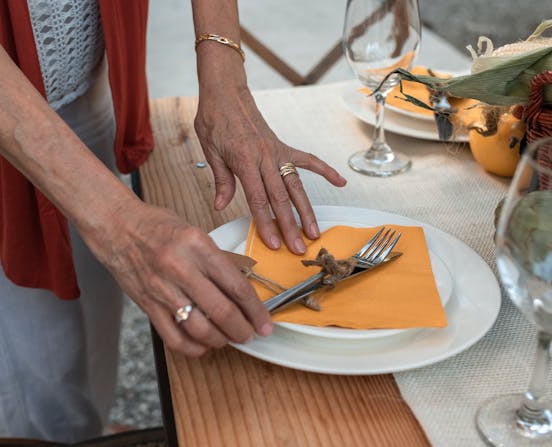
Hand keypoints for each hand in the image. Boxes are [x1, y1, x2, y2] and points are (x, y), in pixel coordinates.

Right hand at [83, 201, 272, 356]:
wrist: (116, 227)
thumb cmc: (156, 226)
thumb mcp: (195, 232)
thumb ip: (216, 260)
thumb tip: (240, 289)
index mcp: (198, 246)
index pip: (237, 286)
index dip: (256, 310)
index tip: (264, 322)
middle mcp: (181, 268)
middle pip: (222, 311)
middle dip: (242, 330)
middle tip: (251, 334)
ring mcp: (162, 289)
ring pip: (200, 329)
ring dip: (220, 340)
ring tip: (228, 339)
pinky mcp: (148, 305)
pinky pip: (174, 337)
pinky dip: (193, 347)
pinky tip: (202, 345)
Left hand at [194, 85, 346, 254]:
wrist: (226, 94)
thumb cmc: (215, 121)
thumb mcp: (210, 151)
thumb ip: (221, 180)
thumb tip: (220, 206)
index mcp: (245, 160)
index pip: (258, 199)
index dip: (267, 223)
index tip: (274, 243)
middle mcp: (265, 157)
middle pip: (281, 198)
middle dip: (290, 226)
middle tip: (298, 248)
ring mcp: (277, 152)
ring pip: (296, 185)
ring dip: (307, 210)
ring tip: (315, 232)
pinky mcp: (283, 147)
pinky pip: (308, 160)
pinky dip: (325, 170)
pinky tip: (340, 182)